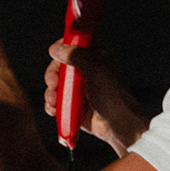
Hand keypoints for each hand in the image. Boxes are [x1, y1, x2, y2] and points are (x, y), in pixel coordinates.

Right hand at [44, 40, 149, 154]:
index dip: (61, 48)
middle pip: (59, 66)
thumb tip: (56, 49)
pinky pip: (56, 102)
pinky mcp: (73, 105)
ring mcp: (78, 89)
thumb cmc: (113, 96)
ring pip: (55, 86)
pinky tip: (54, 110)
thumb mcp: (96, 70)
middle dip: (52, 75)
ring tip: (54, 102)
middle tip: (53, 83)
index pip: (73, 45)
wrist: (119, 125)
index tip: (54, 54)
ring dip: (50, 93)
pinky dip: (52, 106)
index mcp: (94, 58)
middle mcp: (85, 71)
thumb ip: (76, 56)